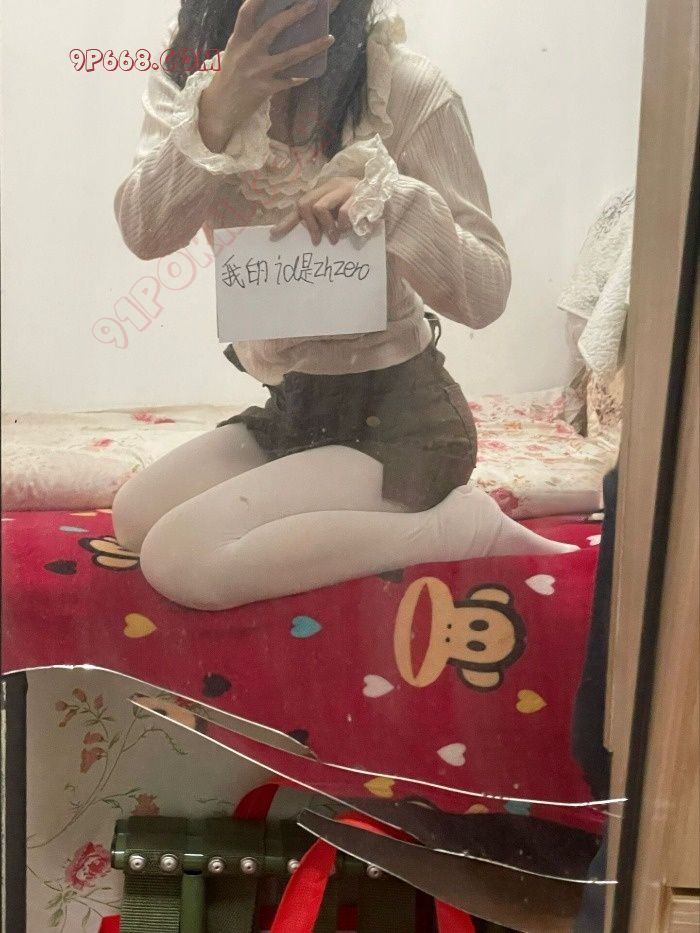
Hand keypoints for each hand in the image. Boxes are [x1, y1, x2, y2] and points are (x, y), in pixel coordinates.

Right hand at [199, 0, 334, 152]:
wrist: (219, 109)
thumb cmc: (229, 78)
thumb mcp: (235, 53)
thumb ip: (250, 39)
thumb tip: (276, 25)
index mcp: (238, 40)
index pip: (247, 13)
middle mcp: (247, 52)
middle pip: (273, 28)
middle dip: (294, 14)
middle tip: (312, 3)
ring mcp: (257, 71)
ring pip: (289, 56)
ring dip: (312, 47)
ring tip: (329, 38)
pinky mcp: (264, 89)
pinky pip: (287, 82)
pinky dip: (299, 78)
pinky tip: (309, 74)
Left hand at [270, 176, 359, 244]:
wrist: (388, 194)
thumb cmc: (362, 207)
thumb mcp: (338, 212)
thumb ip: (324, 219)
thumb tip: (310, 236)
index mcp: (325, 190)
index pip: (301, 204)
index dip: (287, 220)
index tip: (274, 234)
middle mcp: (331, 186)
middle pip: (305, 203)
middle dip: (309, 225)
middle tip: (316, 241)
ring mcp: (344, 189)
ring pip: (319, 207)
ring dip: (326, 227)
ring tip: (335, 238)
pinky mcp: (357, 195)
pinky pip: (342, 213)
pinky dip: (343, 225)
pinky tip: (350, 229)